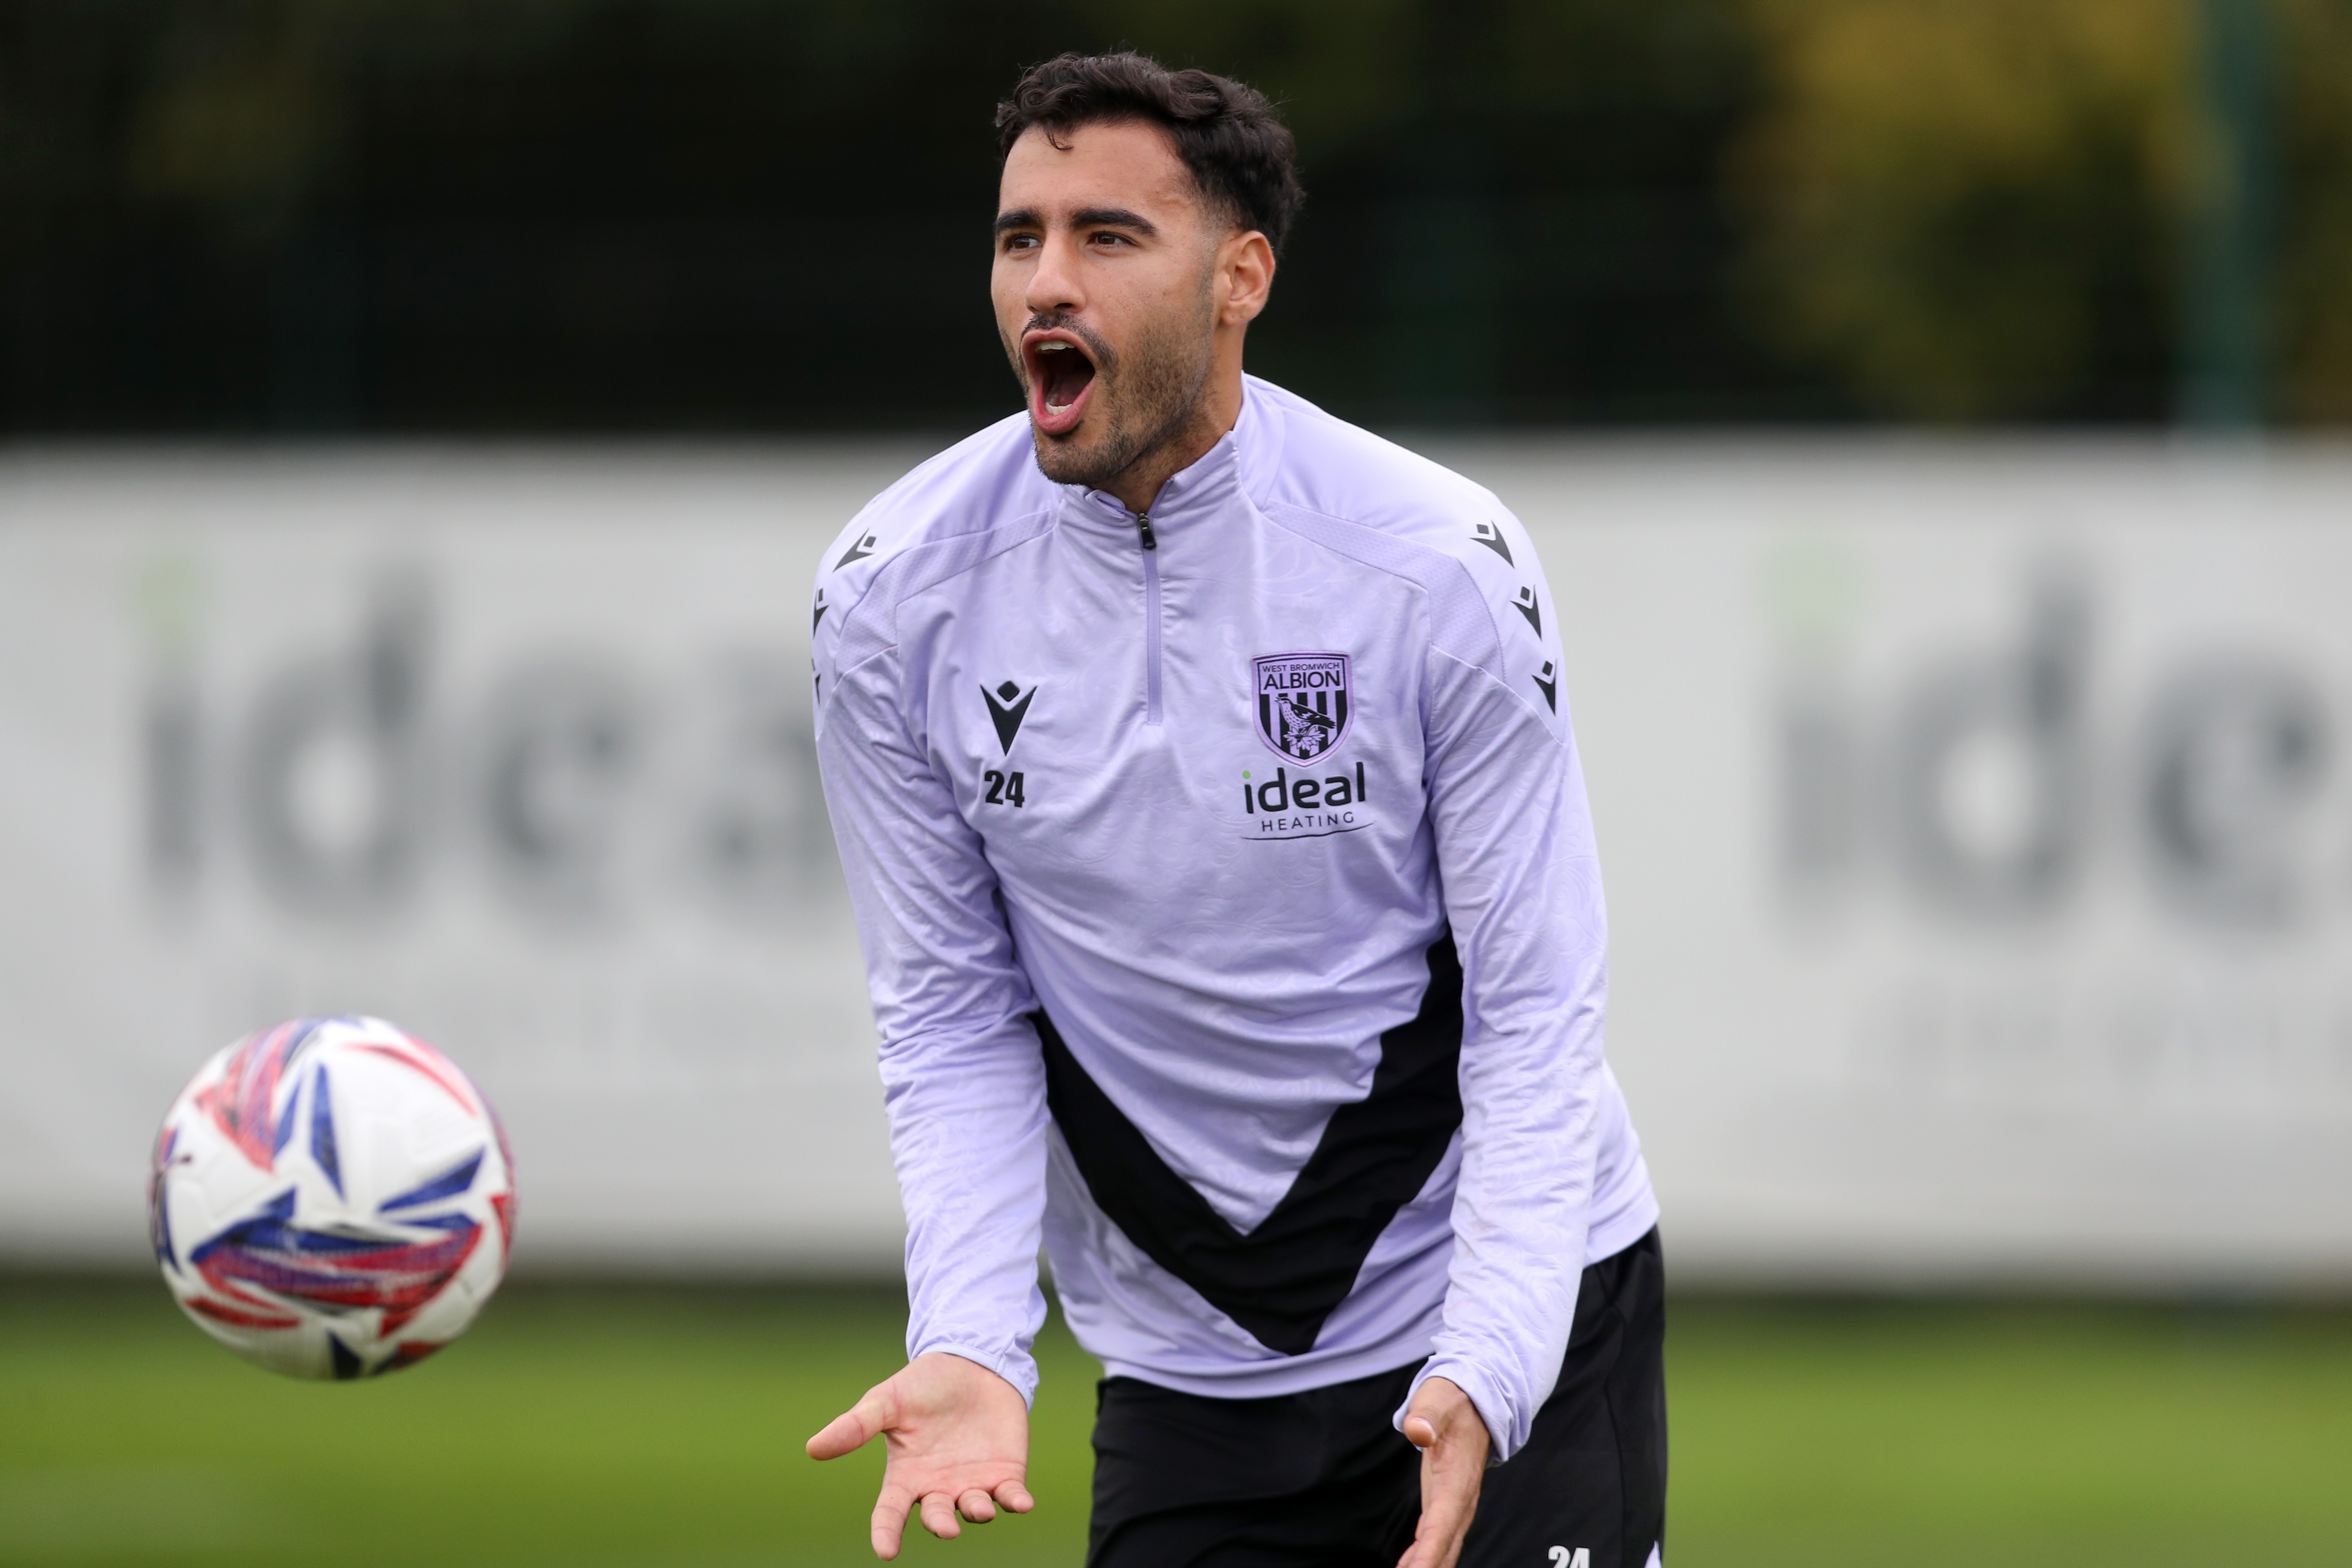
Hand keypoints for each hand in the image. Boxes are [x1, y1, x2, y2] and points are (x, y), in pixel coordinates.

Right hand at [806, 1351, 1035, 1558]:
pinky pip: (1011, 1496)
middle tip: (945, 1526)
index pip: (889, 1513)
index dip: (886, 1534)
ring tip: (979, 1506)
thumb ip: (855, 1427)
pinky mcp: (1006, 1473)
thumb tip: (813, 1448)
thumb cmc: (923, 1385)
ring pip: (974, 1510)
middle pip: (937, 1517)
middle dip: (941, 1523)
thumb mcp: (885, 1401)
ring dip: (977, 1512)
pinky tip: (1022, 1503)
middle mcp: (938, 1487)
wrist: (972, 1362)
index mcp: (906, 1475)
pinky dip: (1016, 1502)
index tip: (886, 1553)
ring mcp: (973, 1482)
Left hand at [1395, 1376, 1491, 1567]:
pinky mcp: (1446, 1501)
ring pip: (1443, 1544)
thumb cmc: (1453, 1400)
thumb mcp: (1437, 1400)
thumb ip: (1428, 1415)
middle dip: (1430, 1567)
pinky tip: (1410, 1567)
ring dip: (1428, 1564)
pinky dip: (1426, 1555)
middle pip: (1445, 1544)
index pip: (1442, 1523)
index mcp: (1457, 1479)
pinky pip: (1437, 1536)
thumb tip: (1418, 1431)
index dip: (1430, 1553)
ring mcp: (1454, 1502)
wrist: (1477, 1400)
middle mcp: (1459, 1498)